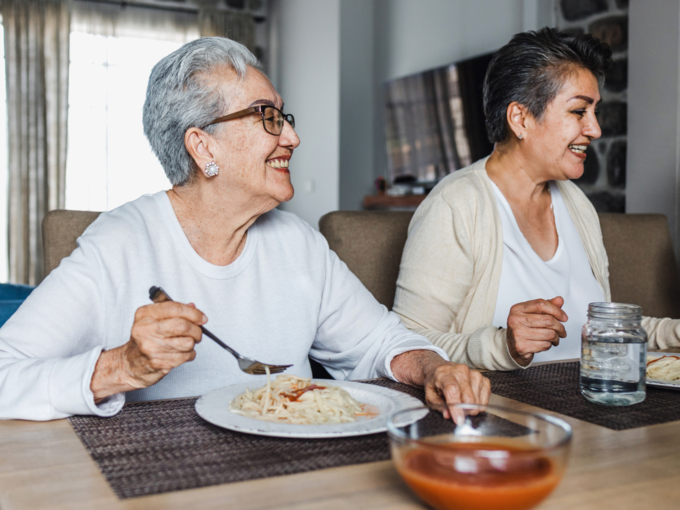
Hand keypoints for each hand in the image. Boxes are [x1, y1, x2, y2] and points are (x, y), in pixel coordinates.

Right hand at [91, 301, 205, 401]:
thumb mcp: (153, 320)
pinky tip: (180, 353)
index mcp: (145, 314)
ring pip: (187, 342)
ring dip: (192, 344)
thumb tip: (193, 307)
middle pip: (182, 325)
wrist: (129, 364)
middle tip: (197, 332)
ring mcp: (151, 347)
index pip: (174, 308)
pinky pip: (185, 356)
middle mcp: (146, 329)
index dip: (193, 313)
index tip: (202, 318)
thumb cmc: (145, 340)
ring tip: (185, 344)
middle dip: (196, 330)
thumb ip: (174, 312)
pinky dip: (189, 355)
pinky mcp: (158, 363)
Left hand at [391, 350, 490, 423]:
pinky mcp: (483, 378)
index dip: (456, 407)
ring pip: (477, 400)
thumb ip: (438, 406)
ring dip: (470, 407)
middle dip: (464, 411)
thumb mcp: (430, 395)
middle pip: (468, 397)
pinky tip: (470, 400)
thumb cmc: (436, 383)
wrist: (441, 369)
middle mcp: (461, 371)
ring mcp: (474, 373)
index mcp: (444, 374)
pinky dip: (479, 404)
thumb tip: (448, 415)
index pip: (453, 390)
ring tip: (461, 403)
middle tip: (457, 413)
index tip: (458, 420)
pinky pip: (486, 398)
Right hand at [506, 296, 566, 365]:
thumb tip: (559, 300)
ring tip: (555, 338)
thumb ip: (546, 306)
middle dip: (560, 327)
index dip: (556, 310)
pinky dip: (549, 345)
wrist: (511, 346)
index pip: (541, 304)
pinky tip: (545, 343)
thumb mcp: (532, 314)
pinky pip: (545, 345)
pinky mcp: (522, 347)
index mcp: (517, 309)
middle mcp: (515, 320)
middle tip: (562, 331)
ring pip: (549, 334)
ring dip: (556, 337)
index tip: (564, 317)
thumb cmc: (523, 327)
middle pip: (547, 320)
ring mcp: (517, 334)